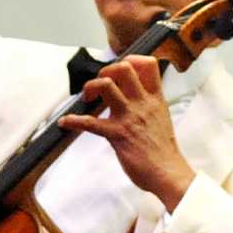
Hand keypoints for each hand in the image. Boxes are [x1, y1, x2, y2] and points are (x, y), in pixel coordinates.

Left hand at [57, 56, 196, 209]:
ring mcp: (130, 117)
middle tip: (99, 86)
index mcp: (155, 99)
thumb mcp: (161, 119)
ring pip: (107, 85)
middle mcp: (143, 103)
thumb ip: (148, 105)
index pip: (148, 65)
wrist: (168, 173)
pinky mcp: (117, 135)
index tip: (120, 68)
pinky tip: (64, 123)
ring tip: (86, 98)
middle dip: (106, 70)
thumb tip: (134, 97)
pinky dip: (73, 121)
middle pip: (124, 68)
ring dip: (91, 87)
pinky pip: (90, 123)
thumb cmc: (163, 151)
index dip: (132, 59)